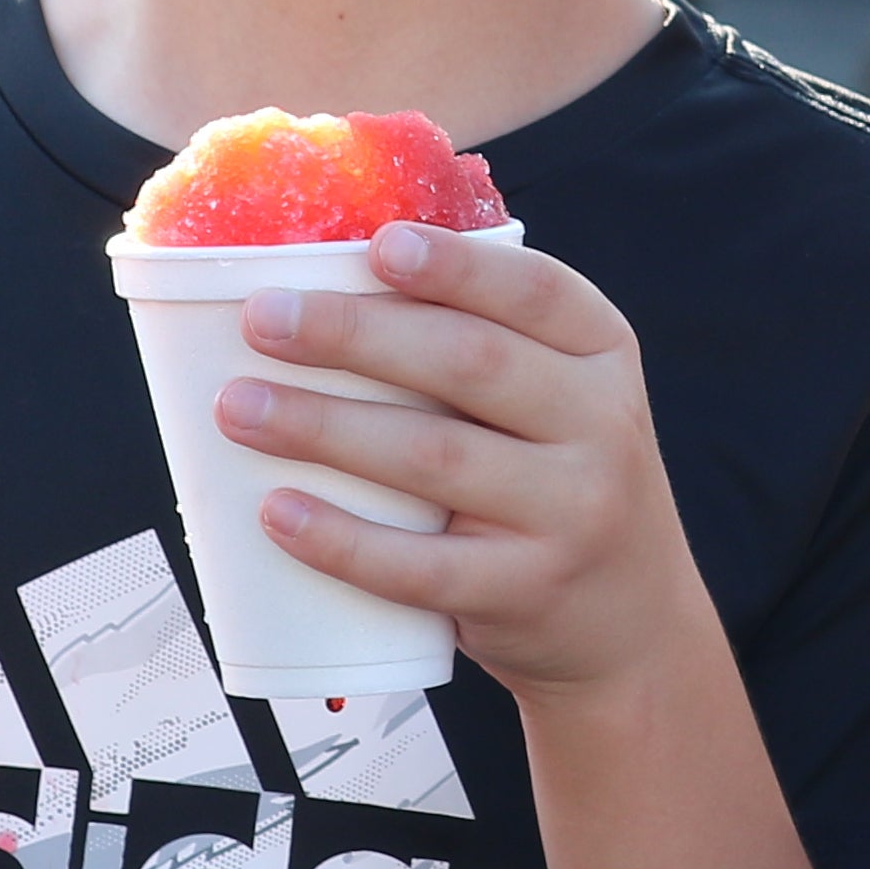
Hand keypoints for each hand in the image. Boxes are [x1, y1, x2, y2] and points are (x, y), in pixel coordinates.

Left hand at [221, 228, 713, 706]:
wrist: (632, 623)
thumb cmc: (555, 482)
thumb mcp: (561, 400)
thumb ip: (484, 342)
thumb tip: (323, 278)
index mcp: (602, 354)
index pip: (536, 291)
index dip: (457, 265)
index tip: (376, 245)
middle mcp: (600, 425)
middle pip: (469, 363)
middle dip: (354, 334)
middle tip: (262, 320)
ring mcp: (569, 513)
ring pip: (434, 457)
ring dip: (324, 427)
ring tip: (238, 406)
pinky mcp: (525, 591)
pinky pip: (421, 567)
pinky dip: (341, 539)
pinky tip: (277, 512)